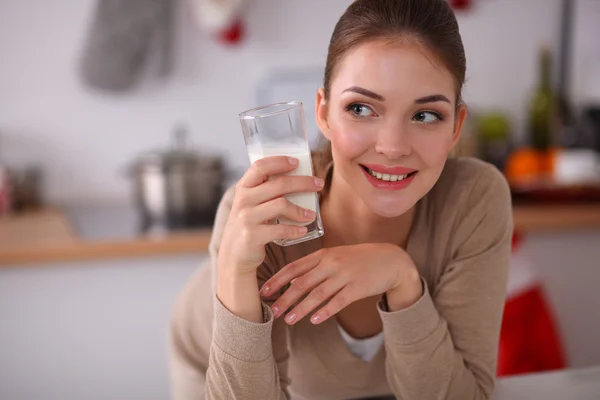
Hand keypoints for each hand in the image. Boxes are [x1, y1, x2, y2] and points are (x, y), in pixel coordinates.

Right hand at [217, 156, 324, 275]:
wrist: (233, 256)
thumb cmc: (249, 225)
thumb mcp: (250, 204)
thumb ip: (264, 191)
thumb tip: (297, 177)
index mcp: (243, 188)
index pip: (260, 166)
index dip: (279, 161)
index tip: (297, 162)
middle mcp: (243, 200)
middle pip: (278, 184)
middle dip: (303, 182)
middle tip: (319, 184)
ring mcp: (246, 218)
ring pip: (281, 204)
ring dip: (301, 210)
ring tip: (311, 215)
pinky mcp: (252, 236)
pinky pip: (280, 229)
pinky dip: (295, 230)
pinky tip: (303, 230)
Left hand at [259, 243, 421, 324]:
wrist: (391, 260)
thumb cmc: (359, 259)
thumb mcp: (335, 257)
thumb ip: (314, 268)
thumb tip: (292, 283)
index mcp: (323, 254)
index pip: (294, 267)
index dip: (278, 280)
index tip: (264, 291)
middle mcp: (332, 263)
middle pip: (303, 282)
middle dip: (285, 298)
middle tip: (273, 311)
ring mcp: (345, 275)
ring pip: (318, 294)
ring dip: (301, 308)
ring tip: (289, 320)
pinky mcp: (358, 287)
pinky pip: (338, 301)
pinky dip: (326, 311)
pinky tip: (315, 320)